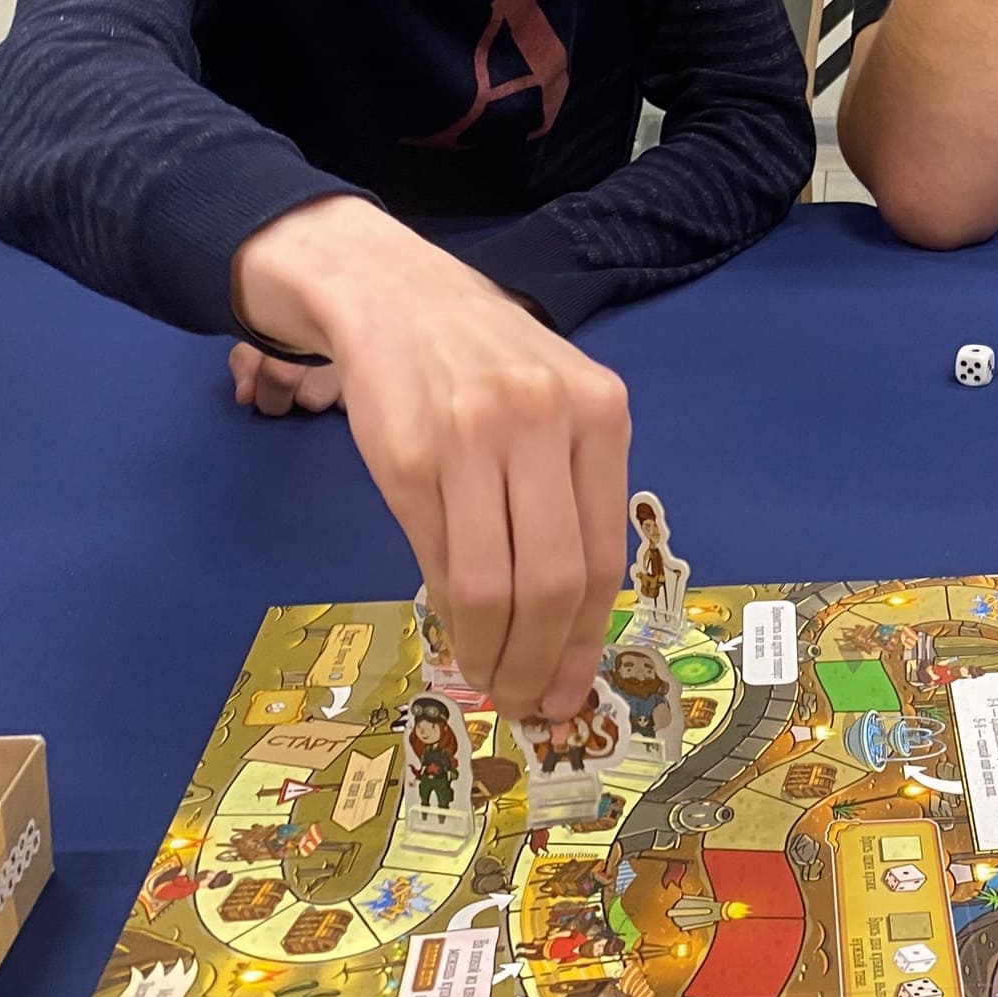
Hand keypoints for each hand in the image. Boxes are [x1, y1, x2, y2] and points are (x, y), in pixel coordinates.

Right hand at [233, 197, 631, 720]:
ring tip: (489, 676)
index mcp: (601, 414)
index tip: (569, 690)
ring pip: (492, 583)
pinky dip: (447, 606)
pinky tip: (455, 622)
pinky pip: (436, 556)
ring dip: (490, 649)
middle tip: (525, 701)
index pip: (601, 555)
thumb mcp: (557, 405)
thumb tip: (571, 623)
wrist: (396, 295)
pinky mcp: (408, 456)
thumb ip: (571, 495)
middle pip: (552, 580)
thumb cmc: (488, 361)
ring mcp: (474, 438)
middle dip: (538, 659)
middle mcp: (545, 422)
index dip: (584, 639)